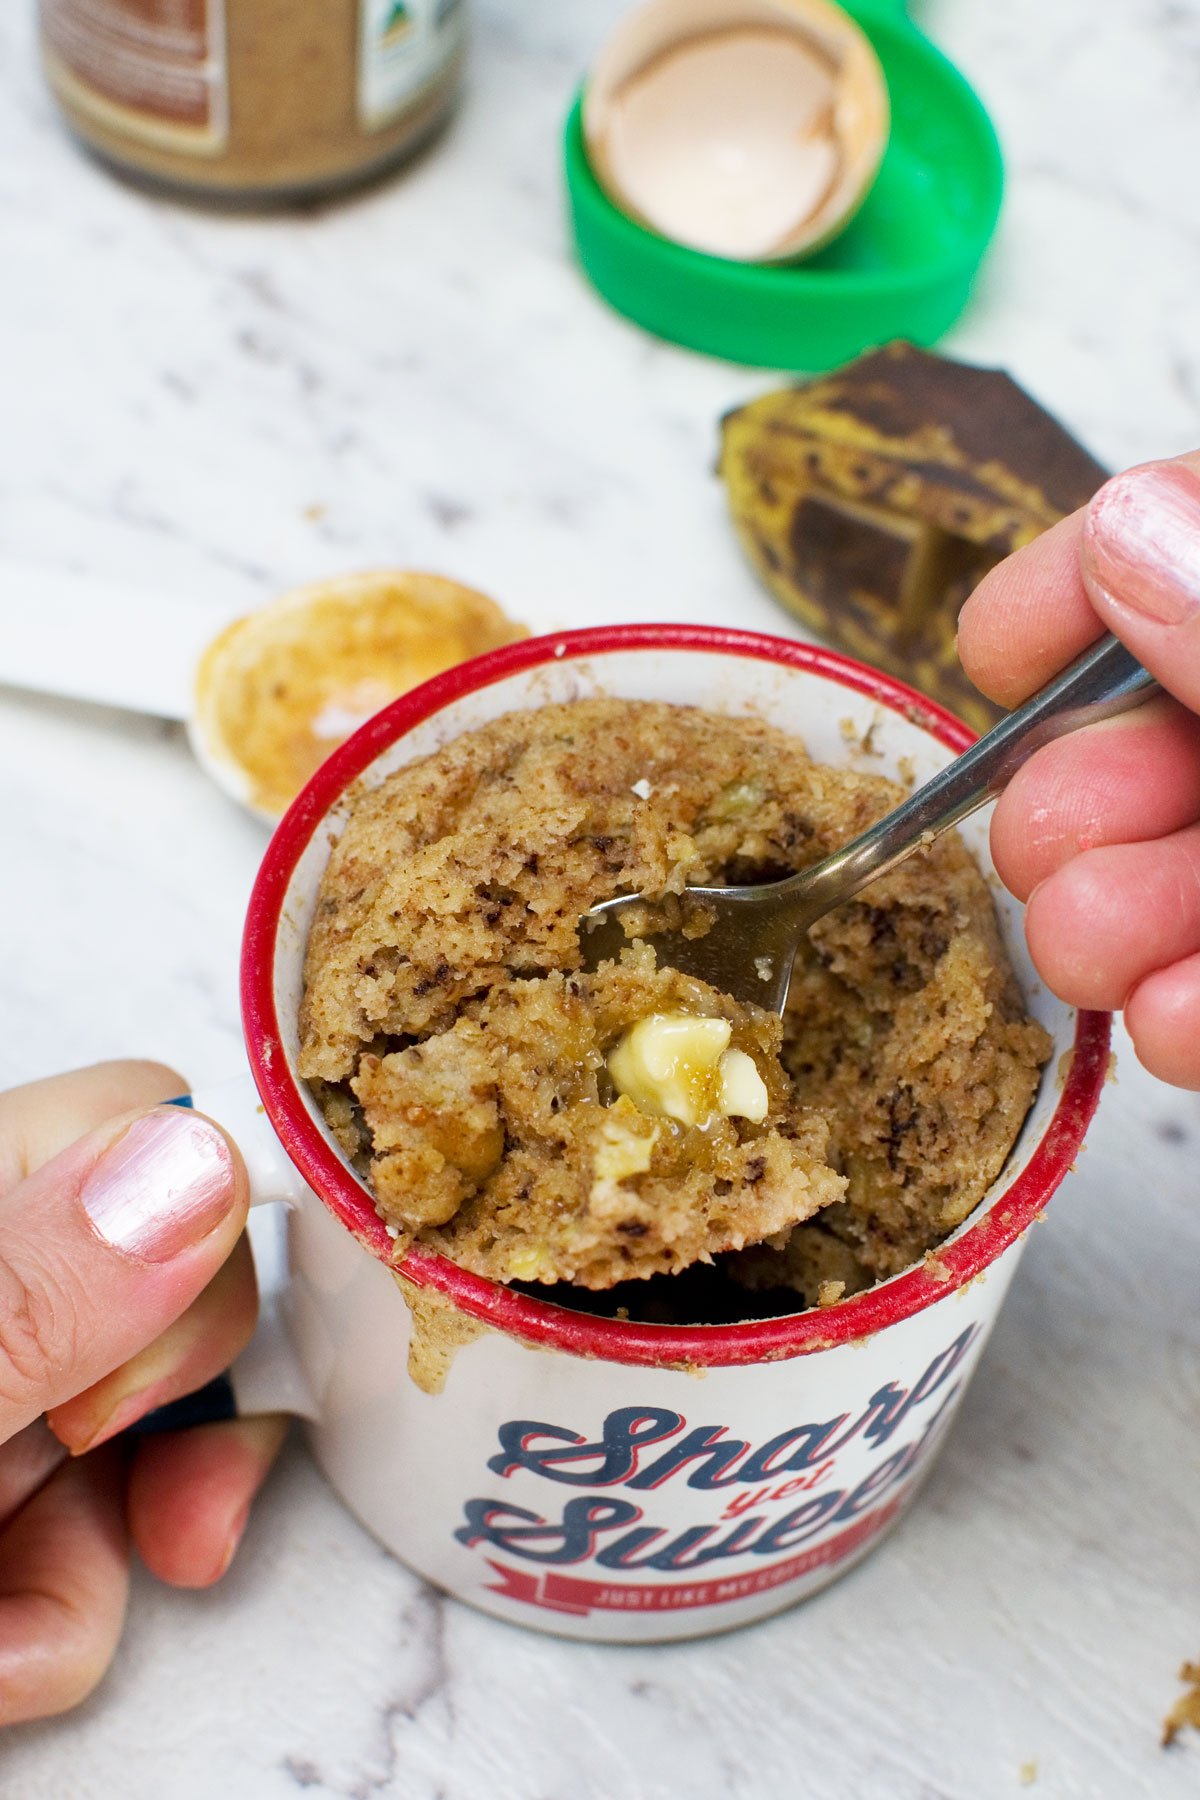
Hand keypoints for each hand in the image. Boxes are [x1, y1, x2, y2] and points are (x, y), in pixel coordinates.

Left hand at [0, 1062, 287, 1724]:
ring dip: (104, 1559)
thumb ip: (30, 1292)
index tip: (174, 1377)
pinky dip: (55, 1611)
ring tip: (15, 1654)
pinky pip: (76, 1523)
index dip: (203, 1236)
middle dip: (177, 1423)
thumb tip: (200, 1162)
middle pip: (175, 1280)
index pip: (144, 1121)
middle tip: (144, 1508)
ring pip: (136, 1424)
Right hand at [957, 450, 1199, 1087]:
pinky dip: (1194, 1008)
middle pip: (1165, 726)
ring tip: (1089, 951)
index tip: (997, 646)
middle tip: (1043, 842)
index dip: (1084, 585)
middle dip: (1086, 791)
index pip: (1186, 538)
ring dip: (1119, 917)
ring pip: (1185, 865)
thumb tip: (1124, 525)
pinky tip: (1170, 1025)